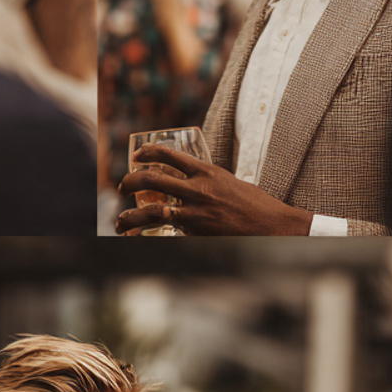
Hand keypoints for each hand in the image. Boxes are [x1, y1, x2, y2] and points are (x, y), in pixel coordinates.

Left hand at [116, 145, 313, 234]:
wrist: (272, 225)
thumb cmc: (254, 203)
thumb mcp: (228, 181)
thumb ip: (206, 180)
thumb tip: (190, 182)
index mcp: (205, 171)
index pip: (167, 155)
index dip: (146, 153)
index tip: (135, 156)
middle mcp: (196, 189)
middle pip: (150, 180)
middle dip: (129, 182)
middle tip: (122, 187)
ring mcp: (194, 212)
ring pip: (150, 211)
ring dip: (129, 217)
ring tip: (120, 221)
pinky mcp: (196, 232)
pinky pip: (167, 232)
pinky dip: (151, 235)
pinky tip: (140, 238)